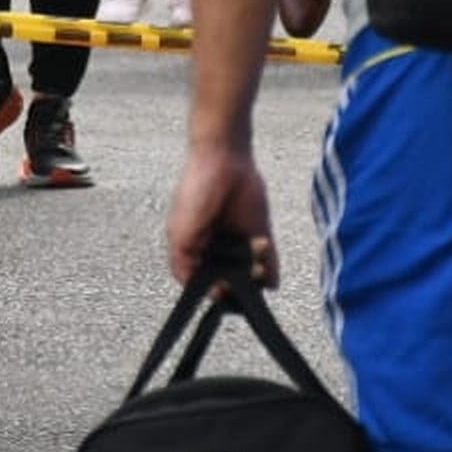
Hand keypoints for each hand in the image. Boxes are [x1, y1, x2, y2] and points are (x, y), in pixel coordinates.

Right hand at [165, 141, 276, 286]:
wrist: (224, 160)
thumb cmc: (196, 191)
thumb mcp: (180, 232)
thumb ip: (184, 264)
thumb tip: (201, 289)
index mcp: (194, 250)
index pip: (203, 282)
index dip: (211, 291)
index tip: (221, 291)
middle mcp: (217, 250)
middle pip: (228, 281)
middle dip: (235, 286)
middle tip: (238, 281)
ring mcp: (239, 243)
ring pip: (249, 273)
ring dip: (253, 277)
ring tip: (253, 264)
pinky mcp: (259, 233)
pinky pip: (268, 260)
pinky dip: (272, 272)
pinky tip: (271, 280)